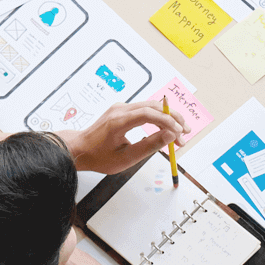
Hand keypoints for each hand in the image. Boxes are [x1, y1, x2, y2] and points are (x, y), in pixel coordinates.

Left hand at [61, 100, 188, 173]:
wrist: (79, 149)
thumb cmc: (99, 156)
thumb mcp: (126, 158)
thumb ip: (149, 146)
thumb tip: (169, 136)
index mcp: (119, 121)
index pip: (150, 114)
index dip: (168, 122)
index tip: (180, 133)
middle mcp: (121, 109)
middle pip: (154, 106)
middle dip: (173, 118)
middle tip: (185, 132)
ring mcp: (121, 107)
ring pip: (151, 106)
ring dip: (166, 118)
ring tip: (178, 133)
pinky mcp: (122, 110)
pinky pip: (144, 109)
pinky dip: (157, 118)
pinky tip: (164, 129)